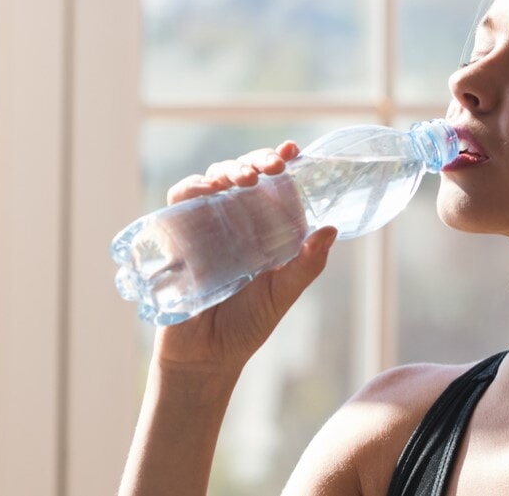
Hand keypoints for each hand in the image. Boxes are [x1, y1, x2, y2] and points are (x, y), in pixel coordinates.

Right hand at [152, 141, 337, 374]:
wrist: (205, 358)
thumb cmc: (247, 326)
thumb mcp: (283, 294)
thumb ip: (306, 265)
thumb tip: (330, 229)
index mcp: (262, 229)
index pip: (271, 185)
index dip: (279, 161)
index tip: (292, 150)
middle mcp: (233, 221)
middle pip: (241, 174)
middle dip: (255, 161)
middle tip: (271, 167)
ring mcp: (204, 225)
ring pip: (212, 179)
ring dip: (227, 169)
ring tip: (244, 179)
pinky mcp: (178, 235)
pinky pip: (180, 200)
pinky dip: (192, 187)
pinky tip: (209, 190)